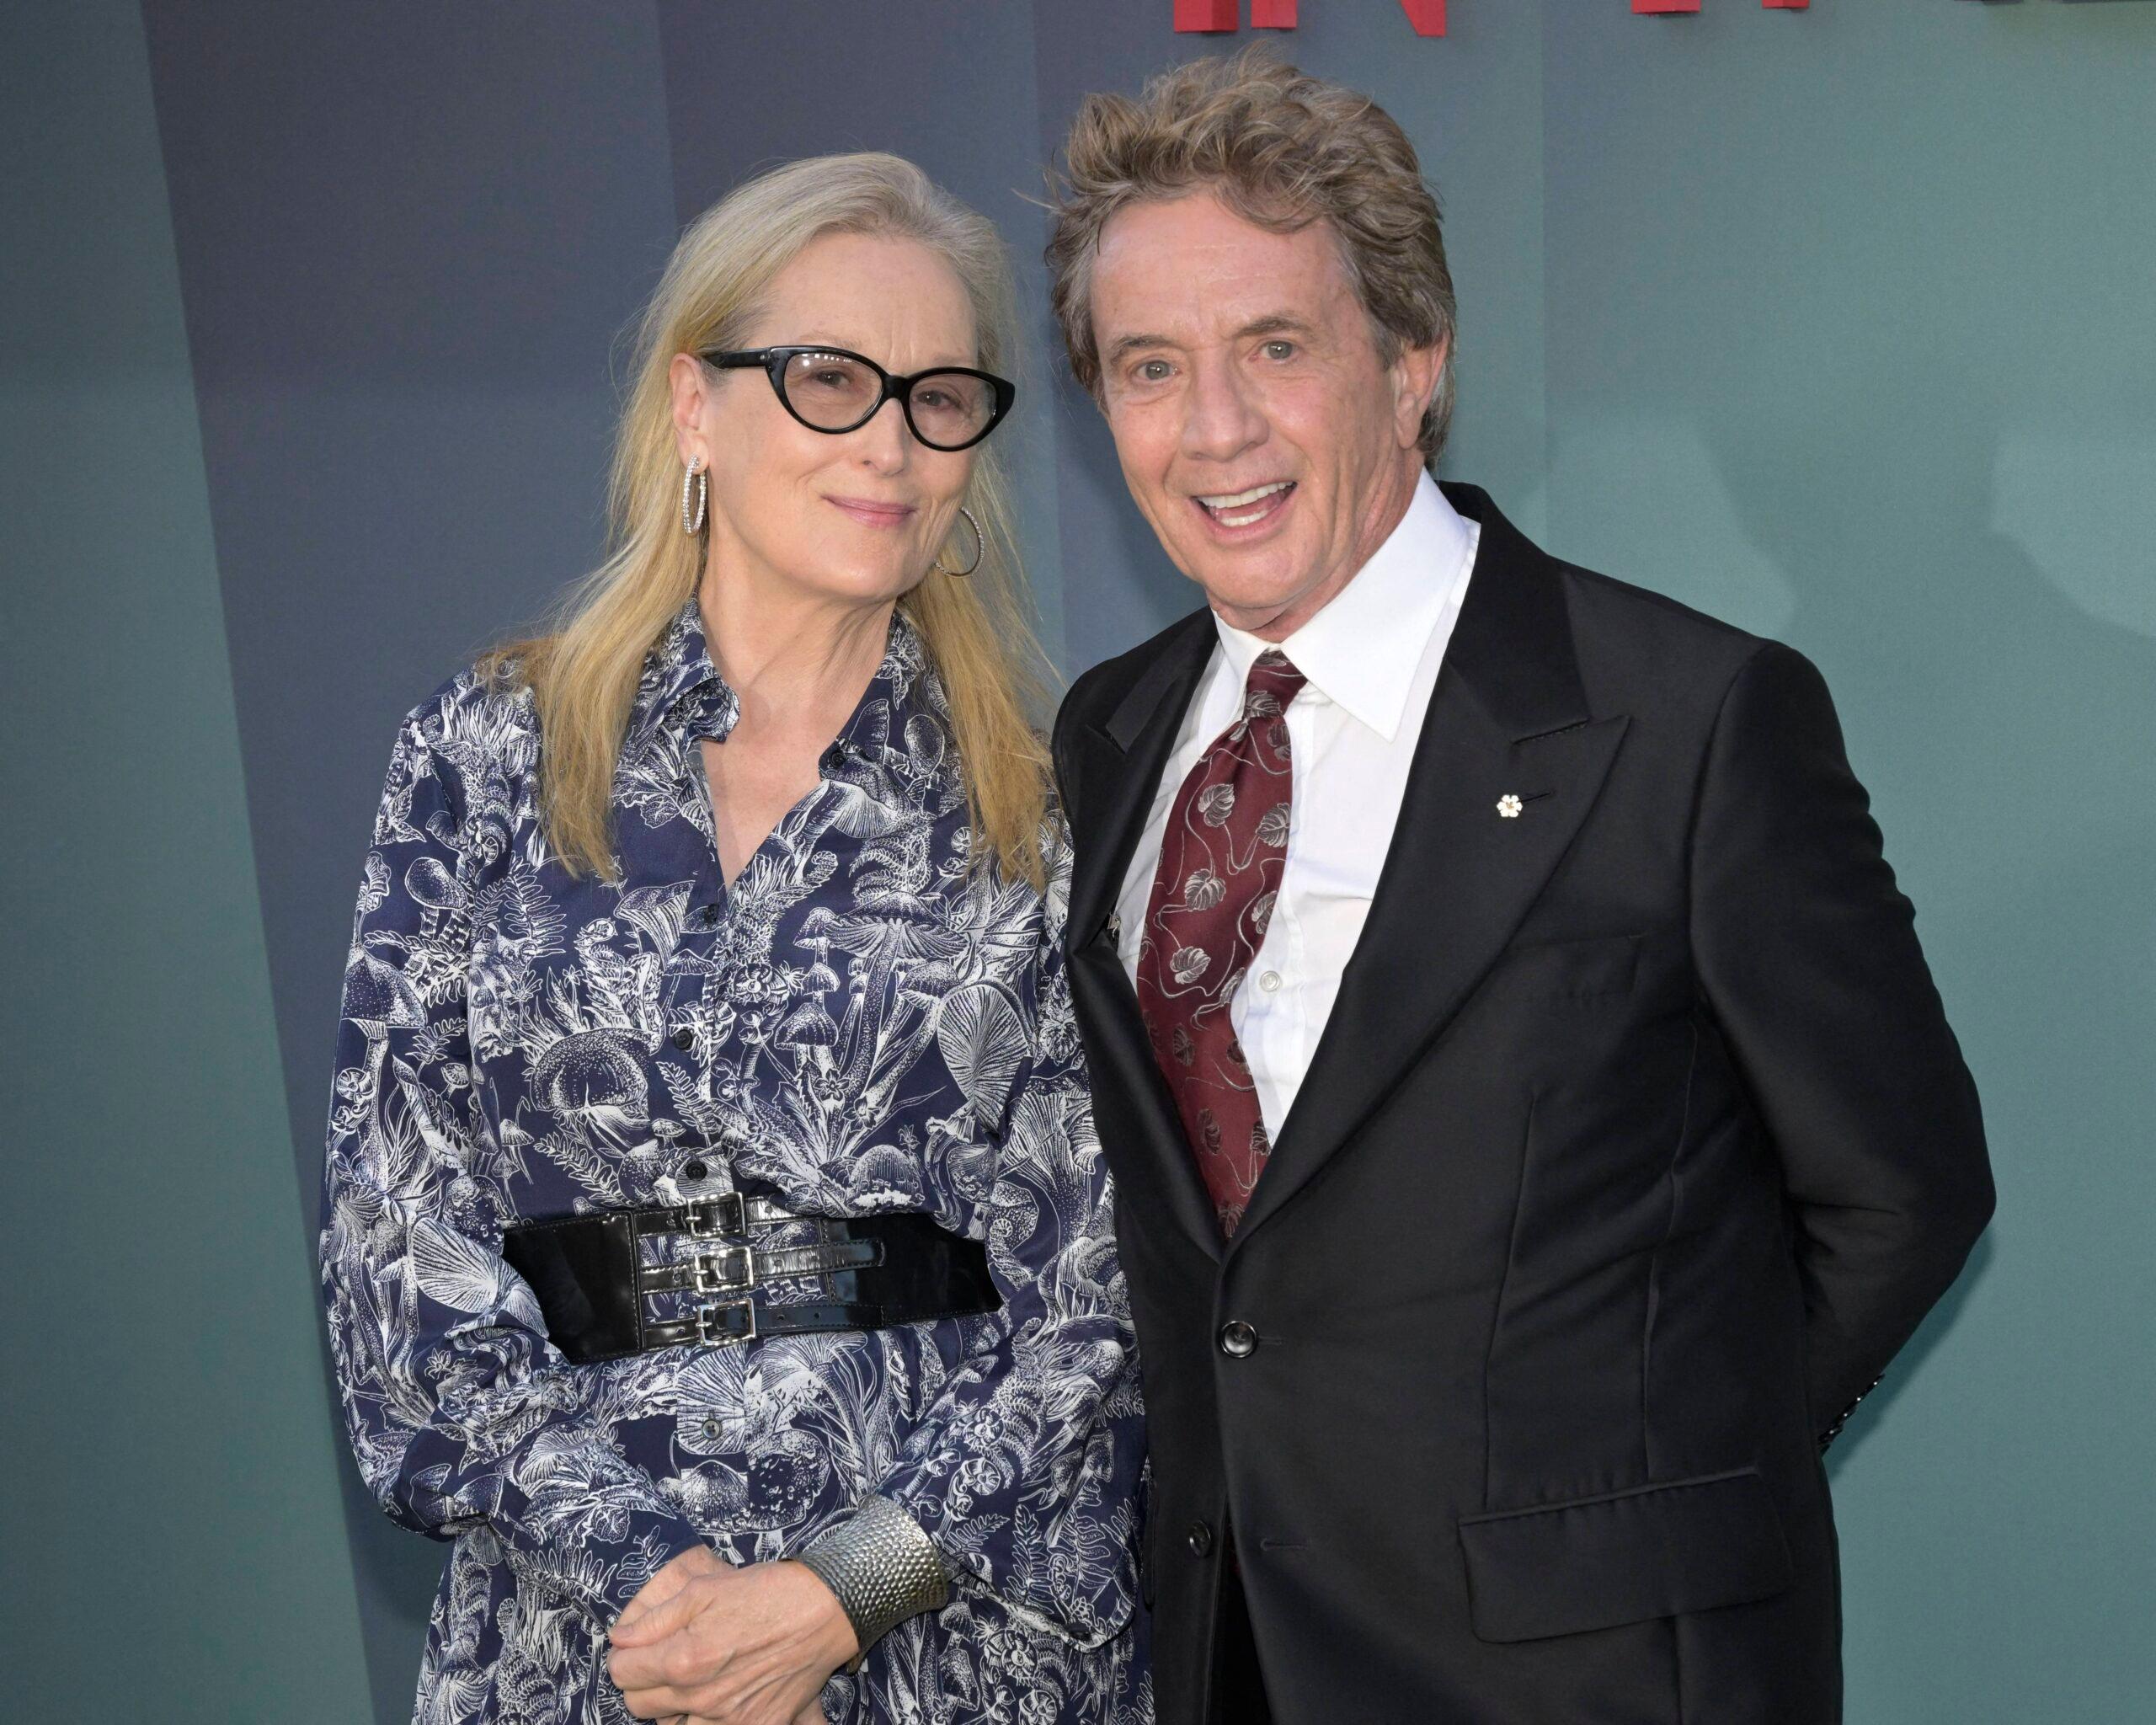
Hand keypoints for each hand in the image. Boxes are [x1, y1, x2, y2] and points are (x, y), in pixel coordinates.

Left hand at [608, 1551, 857, 1723]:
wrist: (823, 1611)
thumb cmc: (764, 1592)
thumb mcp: (704, 1589)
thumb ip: (655, 1619)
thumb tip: (619, 1640)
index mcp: (684, 1659)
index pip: (622, 1673)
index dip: (624, 1656)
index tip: (634, 1648)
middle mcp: (702, 1697)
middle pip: (640, 1705)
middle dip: (643, 1681)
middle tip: (661, 1661)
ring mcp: (729, 1720)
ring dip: (670, 1707)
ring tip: (688, 1682)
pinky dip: (704, 1719)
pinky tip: (715, 1699)